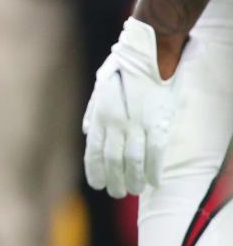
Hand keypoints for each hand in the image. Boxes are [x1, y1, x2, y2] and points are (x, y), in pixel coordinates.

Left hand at [83, 18, 180, 197]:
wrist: (147, 52)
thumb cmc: (123, 67)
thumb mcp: (100, 88)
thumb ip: (93, 111)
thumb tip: (87, 131)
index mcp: (100, 116)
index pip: (93, 152)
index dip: (95, 171)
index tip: (97, 184)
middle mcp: (115, 124)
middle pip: (113, 161)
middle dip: (114, 181)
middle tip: (117, 193)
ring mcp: (137, 124)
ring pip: (133, 161)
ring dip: (134, 180)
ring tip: (134, 191)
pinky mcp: (158, 122)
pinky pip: (155, 153)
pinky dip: (153, 170)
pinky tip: (153, 182)